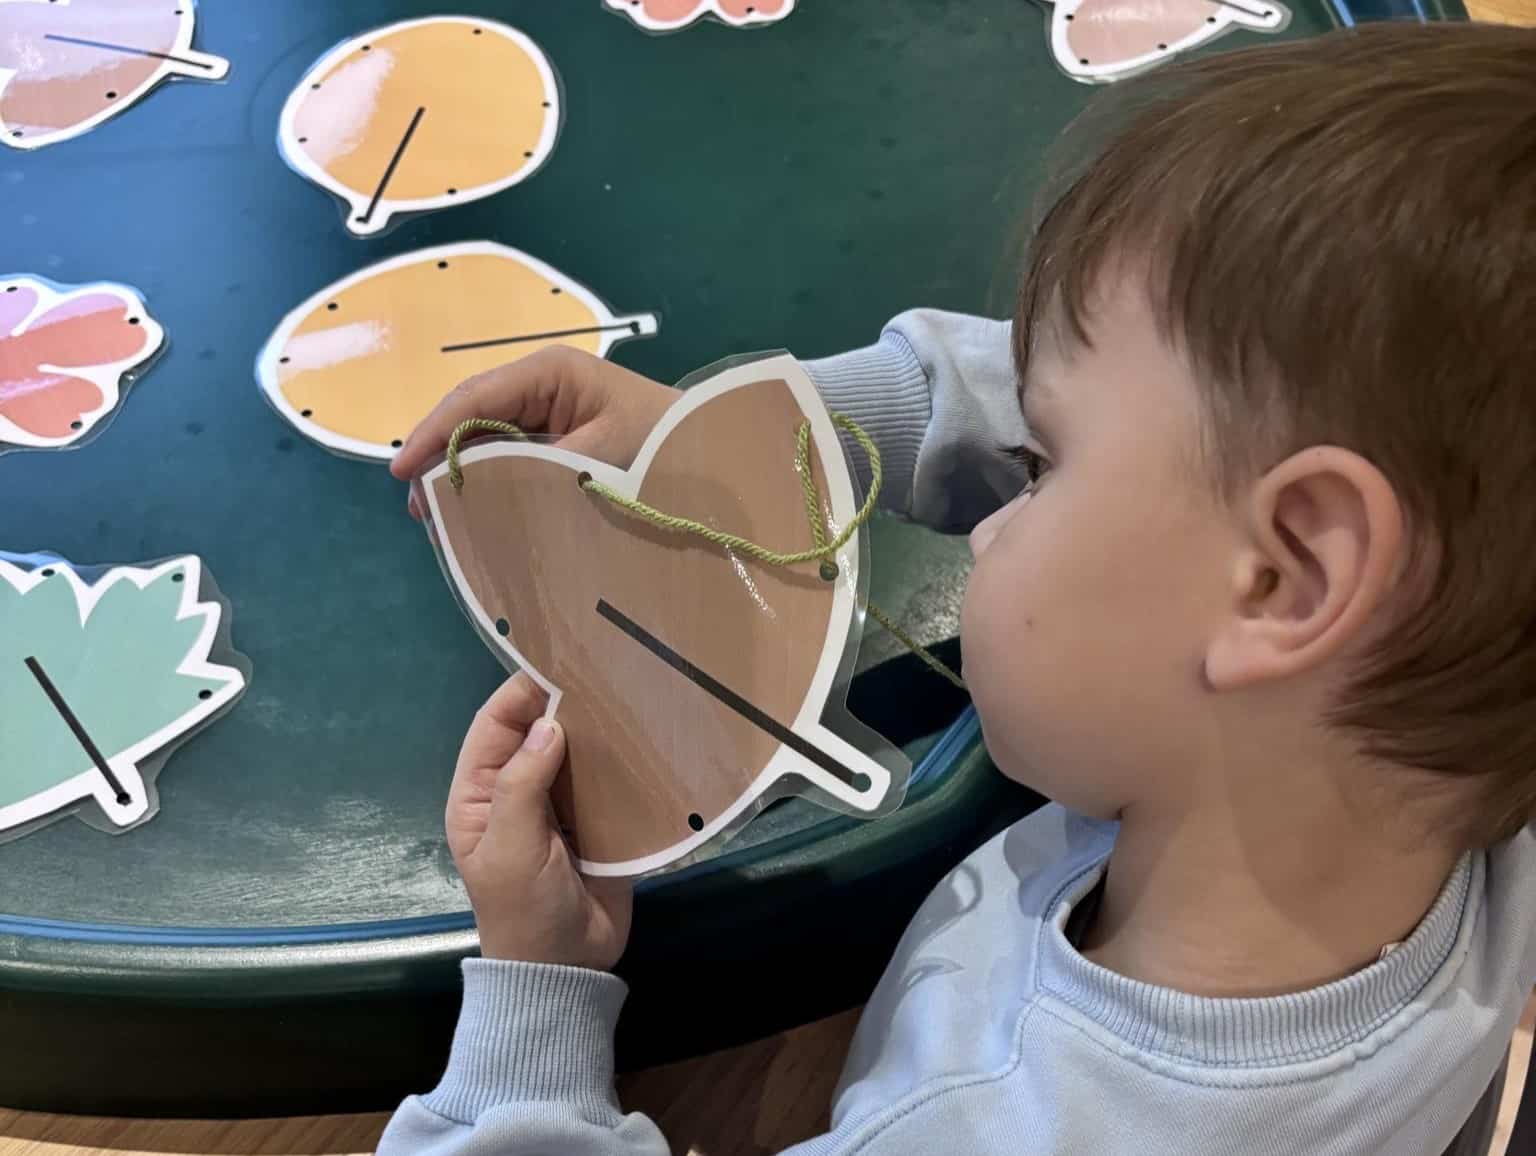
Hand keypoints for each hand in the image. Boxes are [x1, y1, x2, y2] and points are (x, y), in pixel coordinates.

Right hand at [391, 345, 677, 518]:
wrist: (714, 452)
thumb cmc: (665, 443)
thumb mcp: (600, 456)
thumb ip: (534, 470)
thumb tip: (476, 491)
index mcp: (551, 373)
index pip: (475, 398)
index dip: (434, 434)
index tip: (403, 474)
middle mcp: (541, 386)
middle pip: (472, 417)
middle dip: (440, 457)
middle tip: (417, 507)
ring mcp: (548, 411)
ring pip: (486, 439)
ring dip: (460, 473)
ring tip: (436, 516)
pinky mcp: (558, 440)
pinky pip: (510, 456)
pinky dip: (488, 482)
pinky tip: (473, 509)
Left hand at [446, 673, 632, 967]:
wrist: (567, 971)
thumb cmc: (524, 911)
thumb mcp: (512, 849)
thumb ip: (523, 784)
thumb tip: (547, 723)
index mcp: (480, 794)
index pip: (496, 725)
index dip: (521, 691)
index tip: (559, 660)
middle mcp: (519, 792)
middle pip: (540, 730)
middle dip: (567, 701)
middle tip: (607, 667)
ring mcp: (561, 806)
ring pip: (578, 750)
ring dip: (600, 728)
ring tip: (634, 693)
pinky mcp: (599, 821)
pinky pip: (609, 780)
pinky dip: (625, 760)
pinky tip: (649, 737)